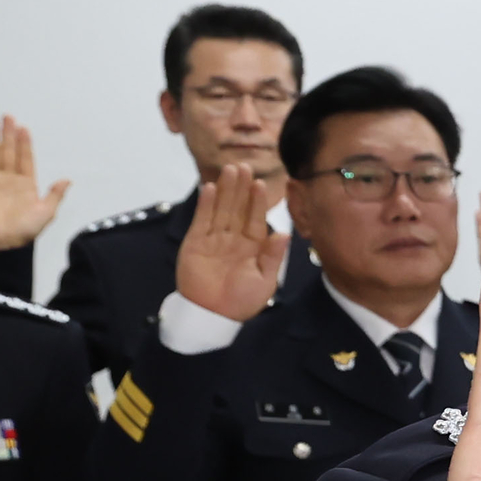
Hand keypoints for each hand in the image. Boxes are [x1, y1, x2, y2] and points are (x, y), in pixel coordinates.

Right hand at [0, 116, 69, 251]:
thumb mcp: (46, 212)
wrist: (3, 243)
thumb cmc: (26, 231)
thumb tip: (68, 179)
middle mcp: (8, 178)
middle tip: (8, 116)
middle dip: (8, 134)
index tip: (24, 128)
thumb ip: (55, 195)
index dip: (25, 143)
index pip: (25, 158)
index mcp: (26, 183)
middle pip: (8, 151)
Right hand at [171, 162, 287, 323]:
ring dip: (225, 190)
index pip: (255, 218)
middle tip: (243, 166)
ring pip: (221, 209)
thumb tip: (284, 233)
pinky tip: (210, 188)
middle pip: (237, 208)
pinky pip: (202, 220)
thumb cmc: (242, 301)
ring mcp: (214, 239)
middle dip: (241, 188)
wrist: (213, 315)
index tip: (260, 183)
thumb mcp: (265, 280)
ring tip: (229, 170)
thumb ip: (273, 256)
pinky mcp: (195, 242)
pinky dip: (206, 204)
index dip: (257, 201)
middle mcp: (234, 238)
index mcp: (253, 246)